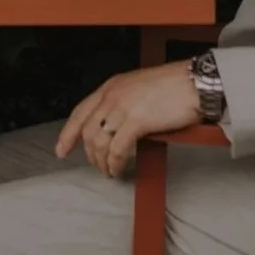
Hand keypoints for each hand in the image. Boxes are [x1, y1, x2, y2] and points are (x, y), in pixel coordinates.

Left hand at [54, 61, 198, 177]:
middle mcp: (112, 95)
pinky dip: (115, 163)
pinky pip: (117, 148)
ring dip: (102, 162)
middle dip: (89, 154)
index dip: (67, 133)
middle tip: (97, 167)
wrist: (194, 83)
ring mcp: (122, 107)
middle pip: (87, 130)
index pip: (80, 112)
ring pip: (99, 142)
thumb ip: (123, 104)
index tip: (61, 149)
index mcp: (111, 86)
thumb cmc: (174, 86)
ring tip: (110, 171)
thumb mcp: (139, 89)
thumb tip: (116, 128)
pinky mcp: (136, 121)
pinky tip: (119, 169)